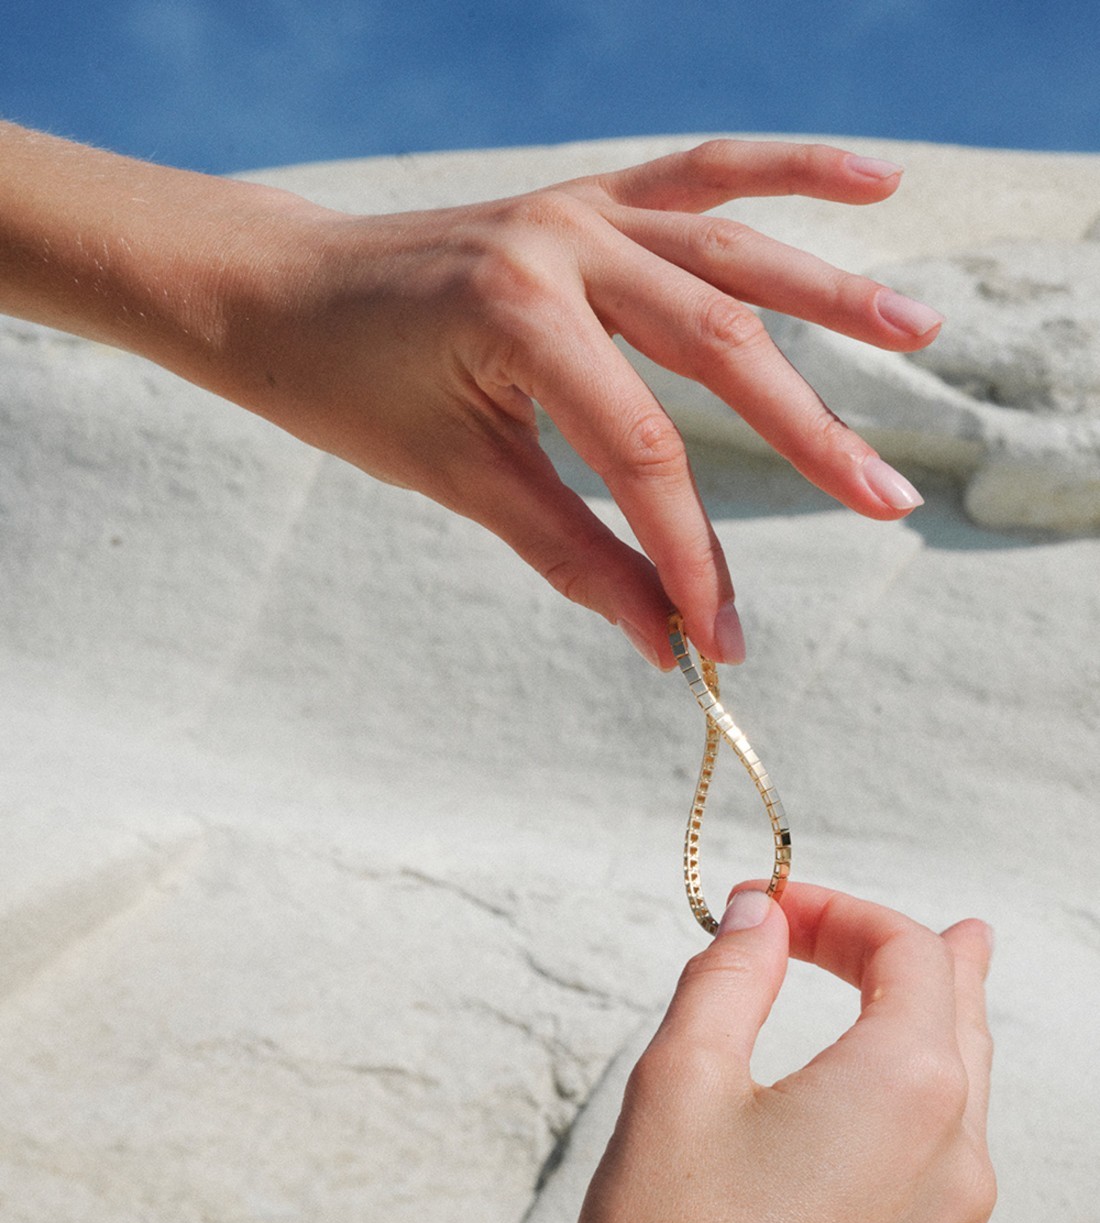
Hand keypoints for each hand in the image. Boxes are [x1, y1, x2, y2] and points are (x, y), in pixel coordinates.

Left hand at [214, 141, 939, 666]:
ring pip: (731, 249)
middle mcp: (564, 243)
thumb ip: (572, 553)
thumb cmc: (347, 390)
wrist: (275, 290)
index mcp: (519, 315)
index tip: (724, 636)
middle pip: (717, 345)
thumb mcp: (458, 479)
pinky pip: (700, 173)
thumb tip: (663, 642)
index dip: (692, 551)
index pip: (643, 452)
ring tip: (919, 336)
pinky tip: (873, 180)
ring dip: (831, 295)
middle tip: (886, 503)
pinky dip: (787, 172)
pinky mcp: (585, 198)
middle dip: (806, 434)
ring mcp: (580, 207)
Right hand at [549, 884, 994, 1222]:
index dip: (841, 909)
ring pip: (961, 1103)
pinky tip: (868, 1124)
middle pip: (964, 1024)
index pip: (910, 954)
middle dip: (930, 964)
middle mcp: (951, 1163)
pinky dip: (911, 1117)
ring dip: (929, 1039)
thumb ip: (731, 974)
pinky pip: (938, 1174)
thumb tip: (761, 916)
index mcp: (905, 1092)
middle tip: (953, 930)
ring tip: (927, 1009)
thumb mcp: (682, 1074)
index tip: (774, 904)